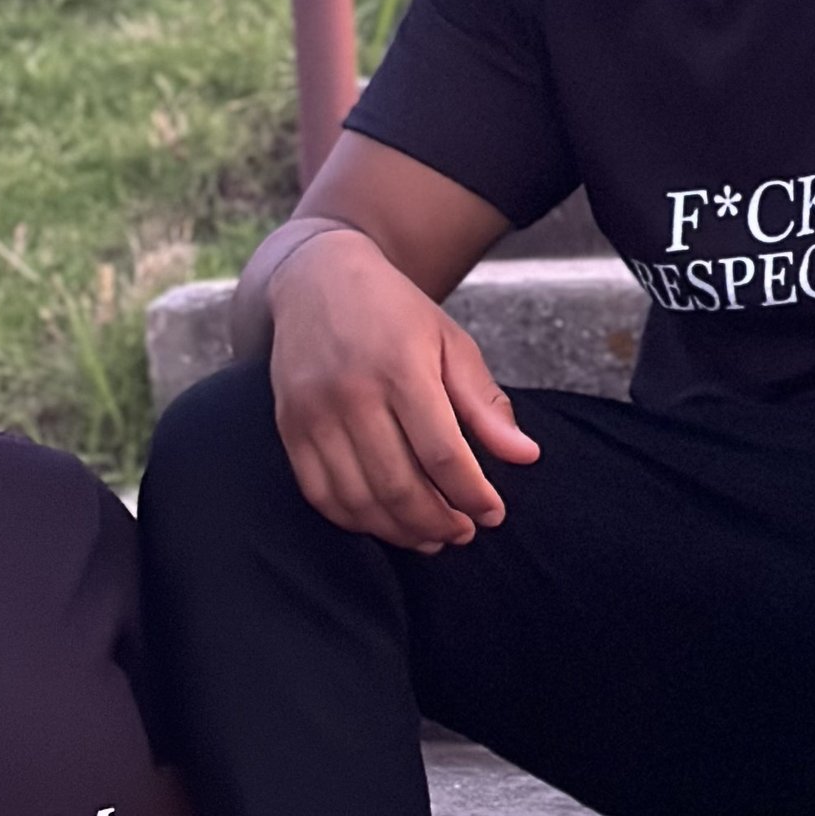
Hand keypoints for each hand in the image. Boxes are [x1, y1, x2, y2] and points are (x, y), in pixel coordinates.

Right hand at [266, 228, 539, 551]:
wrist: (317, 279)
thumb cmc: (394, 314)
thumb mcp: (451, 344)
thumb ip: (485, 403)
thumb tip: (525, 456)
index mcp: (401, 367)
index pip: (442, 454)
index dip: (472, 495)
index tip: (493, 514)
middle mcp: (351, 392)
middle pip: (399, 486)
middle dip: (439, 522)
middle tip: (463, 532)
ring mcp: (313, 412)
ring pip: (359, 499)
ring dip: (400, 531)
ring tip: (430, 537)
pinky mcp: (289, 427)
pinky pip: (320, 494)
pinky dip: (355, 520)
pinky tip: (384, 522)